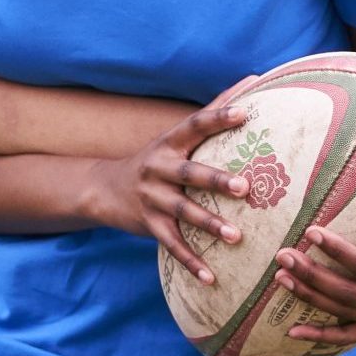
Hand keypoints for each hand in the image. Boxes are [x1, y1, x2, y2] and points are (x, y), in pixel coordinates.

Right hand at [86, 104, 254, 281]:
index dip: (219, 117)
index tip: (246, 112)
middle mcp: (159, 167)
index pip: (196, 125)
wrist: (104, 189)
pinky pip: (172, 245)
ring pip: (183, 212)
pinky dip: (191, 262)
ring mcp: (152, 198)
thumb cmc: (158, 159)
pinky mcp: (148, 225)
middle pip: (190, 172)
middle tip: (246, 188)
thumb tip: (252, 78)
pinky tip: (211, 278)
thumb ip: (213, 111)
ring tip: (236, 237)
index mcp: (170, 143)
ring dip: (210, 224)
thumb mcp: (175, 136)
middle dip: (216, 181)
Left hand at [272, 220, 355, 346]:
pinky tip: (292, 330)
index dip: (338, 251)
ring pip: (341, 315)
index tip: (312, 231)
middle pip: (346, 294)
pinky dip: (319, 336)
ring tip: (280, 278)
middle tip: (283, 255)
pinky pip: (347, 338)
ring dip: (309, 297)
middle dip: (312, 274)